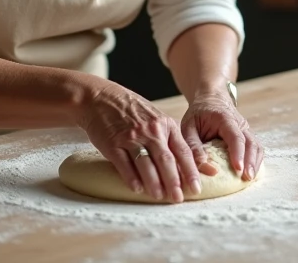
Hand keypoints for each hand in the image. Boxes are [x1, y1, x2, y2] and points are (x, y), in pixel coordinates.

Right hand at [77, 78, 200, 202]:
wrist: (101, 98)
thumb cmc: (133, 111)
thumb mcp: (156, 118)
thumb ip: (171, 138)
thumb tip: (191, 162)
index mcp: (165, 125)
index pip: (182, 151)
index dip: (190, 171)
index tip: (196, 188)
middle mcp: (150, 131)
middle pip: (166, 160)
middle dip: (174, 182)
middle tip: (178, 199)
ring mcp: (131, 137)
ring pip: (146, 164)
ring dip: (153, 183)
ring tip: (159, 196)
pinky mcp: (113, 143)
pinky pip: (124, 163)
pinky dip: (131, 178)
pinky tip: (137, 189)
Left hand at [180, 85, 262, 180]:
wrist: (210, 100)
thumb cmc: (197, 115)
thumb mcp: (188, 128)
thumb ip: (194, 148)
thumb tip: (208, 170)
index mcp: (224, 118)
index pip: (235, 136)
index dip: (238, 153)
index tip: (238, 168)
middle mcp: (239, 123)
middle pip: (250, 142)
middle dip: (250, 161)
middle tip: (246, 179)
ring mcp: (246, 129)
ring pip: (256, 146)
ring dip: (254, 163)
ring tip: (249, 179)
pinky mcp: (247, 136)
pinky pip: (255, 148)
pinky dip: (255, 161)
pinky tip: (251, 173)